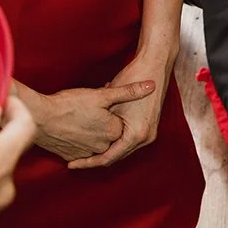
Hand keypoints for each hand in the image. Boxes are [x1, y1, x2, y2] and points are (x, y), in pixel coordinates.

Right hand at [14, 79, 155, 163]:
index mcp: (114, 133)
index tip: (104, 99)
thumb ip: (129, 91)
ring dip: (93, 131)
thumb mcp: (102, 94)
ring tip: (82, 116)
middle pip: (109, 132)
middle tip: (91, 107)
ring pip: (95, 141)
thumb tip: (152, 85)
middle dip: (105, 120)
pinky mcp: (70, 156)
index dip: (114, 109)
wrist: (38, 117)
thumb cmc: (69, 104)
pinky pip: (81, 149)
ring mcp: (86, 153)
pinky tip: (74, 127)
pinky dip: (81, 139)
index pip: (122, 121)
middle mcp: (102, 147)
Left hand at [68, 48, 174, 170]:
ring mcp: (148, 132)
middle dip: (95, 158)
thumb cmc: (133, 77)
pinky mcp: (148, 126)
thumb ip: (101, 124)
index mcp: (136, 135)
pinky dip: (113, 141)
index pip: (109, 158)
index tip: (72, 164)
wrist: (155, 63)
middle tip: (75, 160)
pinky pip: (127, 140)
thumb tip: (80, 138)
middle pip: (116, 156)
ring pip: (121, 149)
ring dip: (104, 149)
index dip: (88, 162)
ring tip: (83, 151)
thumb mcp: (111, 101)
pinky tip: (98, 138)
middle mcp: (145, 138)